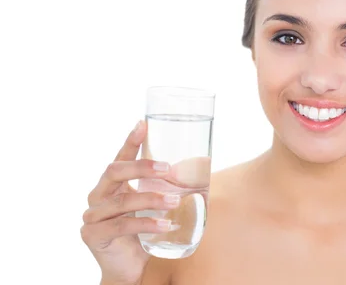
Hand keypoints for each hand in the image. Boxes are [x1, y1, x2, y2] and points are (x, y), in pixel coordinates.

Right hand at [80, 120, 178, 284]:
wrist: (132, 269)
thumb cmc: (145, 233)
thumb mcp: (154, 206)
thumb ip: (165, 187)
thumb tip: (202, 164)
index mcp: (111, 185)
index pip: (121, 158)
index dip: (131, 141)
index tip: (143, 124)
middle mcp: (98, 196)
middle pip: (115, 172)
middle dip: (141, 167)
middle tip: (167, 168)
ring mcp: (93, 216)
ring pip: (122, 200)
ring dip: (151, 199)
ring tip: (175, 200)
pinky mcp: (94, 235)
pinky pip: (122, 225)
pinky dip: (147, 223)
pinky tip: (166, 224)